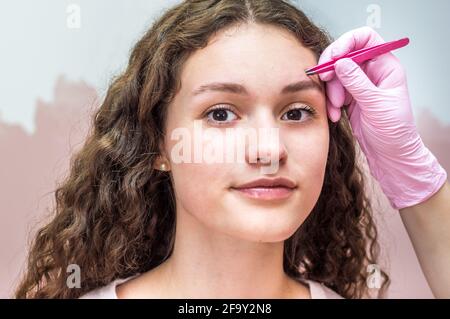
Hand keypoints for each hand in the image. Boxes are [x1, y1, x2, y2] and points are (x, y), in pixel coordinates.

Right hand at [319, 26, 446, 209]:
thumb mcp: (376, 104)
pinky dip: (331, 103)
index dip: (347, 43)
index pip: (366, 39)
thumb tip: (341, 62)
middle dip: (333, 70)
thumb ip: (357, 82)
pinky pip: (333, 93)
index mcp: (386, 67)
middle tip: (325, 80)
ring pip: (336, 76)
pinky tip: (336, 116)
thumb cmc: (395, 131)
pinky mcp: (350, 100)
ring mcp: (360, 86)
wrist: (391, 155)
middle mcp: (372, 73)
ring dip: (331, 92)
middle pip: (345, 56)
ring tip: (336, 109)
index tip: (334, 57)